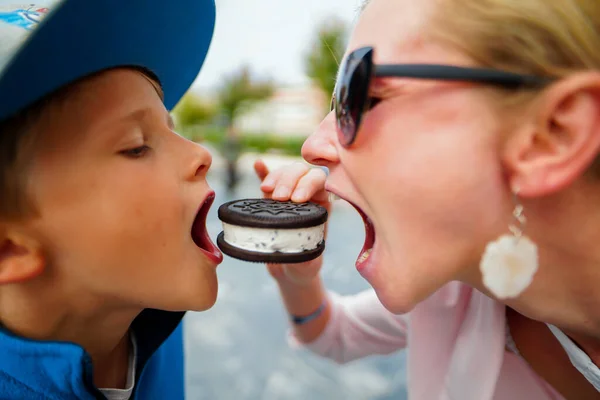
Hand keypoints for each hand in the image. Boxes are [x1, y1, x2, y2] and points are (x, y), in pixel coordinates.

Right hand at [253, 159, 329, 285]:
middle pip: (302, 172)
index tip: (297, 200)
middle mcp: (307, 194)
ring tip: (266, 190)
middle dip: (290, 180)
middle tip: (279, 198)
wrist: (288, 270)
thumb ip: (308, 253)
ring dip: (277, 177)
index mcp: (323, 204)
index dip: (309, 184)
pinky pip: (268, 179)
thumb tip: (301, 245)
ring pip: (286, 173)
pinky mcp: (270, 199)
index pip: (321, 182)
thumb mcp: (309, 261)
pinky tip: (258, 164)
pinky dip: (264, 171)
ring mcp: (288, 194)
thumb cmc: (304, 265)